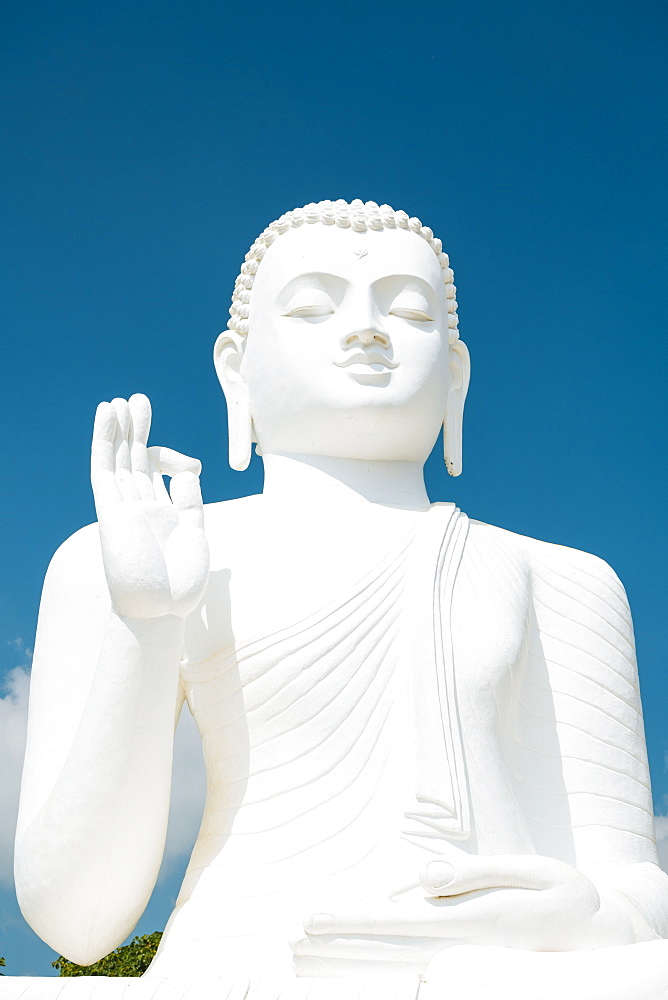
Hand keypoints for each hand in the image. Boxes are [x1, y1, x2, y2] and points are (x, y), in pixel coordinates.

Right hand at [91, 394, 208, 618]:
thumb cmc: (180, 584)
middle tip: (139, 399)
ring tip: (121, 400)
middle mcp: (139, 507)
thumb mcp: (195, 534)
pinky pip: (103, 468)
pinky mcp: (109, 509)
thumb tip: (187, 470)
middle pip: (135, 459)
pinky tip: (107, 415)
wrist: (161, 610)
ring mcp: (123, 507)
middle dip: (137, 430)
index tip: (193, 464)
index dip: (170, 457)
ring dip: (118, 429)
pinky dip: (104, 441)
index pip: (158, 473)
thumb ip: (190, 502)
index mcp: (161, 513)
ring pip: (117, 459)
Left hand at [292, 854, 637, 975]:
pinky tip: (358, 951)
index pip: (402, 927)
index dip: (355, 924)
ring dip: (354, 953)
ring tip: (310, 948)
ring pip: (398, 960)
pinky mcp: (470, 956)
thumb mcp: (535, 872)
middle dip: (341, 942)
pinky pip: (416, 957)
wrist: (605, 939)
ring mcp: (468, 958)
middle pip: (390, 949)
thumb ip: (476, 874)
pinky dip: (381, 954)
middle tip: (294, 936)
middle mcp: (467, 948)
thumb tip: (421, 880)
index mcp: (481, 924)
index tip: (316, 920)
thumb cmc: (569, 898)